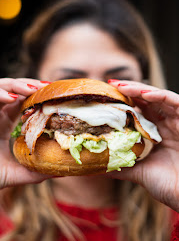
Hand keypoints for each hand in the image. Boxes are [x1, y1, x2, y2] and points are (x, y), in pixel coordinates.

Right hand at [0, 78, 52, 197]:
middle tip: (46, 86)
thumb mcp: (12, 173)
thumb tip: (58, 173)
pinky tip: (12, 98)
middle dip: (28, 85)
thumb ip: (33, 171)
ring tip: (32, 89)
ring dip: (14, 84)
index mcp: (1, 124)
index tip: (52, 95)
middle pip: (9, 89)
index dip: (35, 96)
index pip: (20, 102)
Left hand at [108, 80, 178, 211]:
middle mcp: (166, 124)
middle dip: (128, 90)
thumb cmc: (169, 185)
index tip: (106, 97)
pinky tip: (143, 93)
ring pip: (158, 97)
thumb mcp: (139, 172)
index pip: (139, 111)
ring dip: (139, 89)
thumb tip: (99, 167)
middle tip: (110, 84)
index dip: (124, 102)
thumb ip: (121, 166)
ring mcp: (177, 121)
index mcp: (155, 133)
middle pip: (146, 100)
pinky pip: (174, 101)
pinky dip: (159, 95)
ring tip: (121, 86)